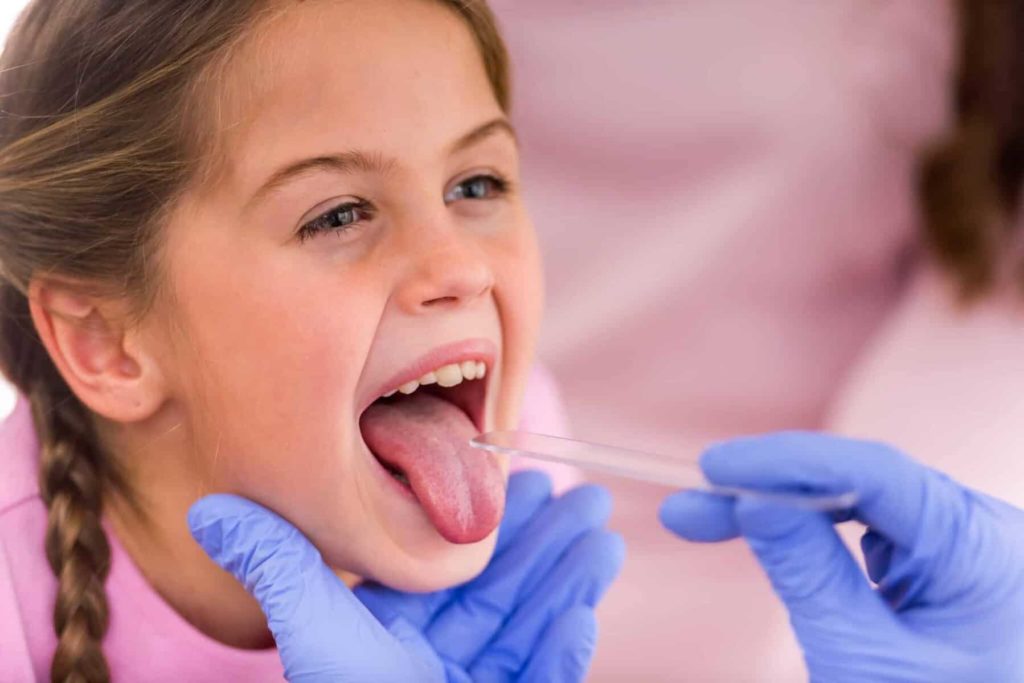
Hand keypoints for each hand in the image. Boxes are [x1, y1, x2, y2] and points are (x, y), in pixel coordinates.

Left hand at [188, 471, 623, 681]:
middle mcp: (435, 665)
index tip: (523, 476)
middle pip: (504, 593)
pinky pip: (543, 682)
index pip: (450, 572)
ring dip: (570, 584)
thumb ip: (278, 567)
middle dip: (547, 545)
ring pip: (533, 629)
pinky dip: (567, 651)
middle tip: (587, 497)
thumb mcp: (316, 634)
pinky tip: (583, 614)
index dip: (492, 525)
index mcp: (393, 639)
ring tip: (602, 536)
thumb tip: (205, 509)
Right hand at [659, 432, 1023, 681]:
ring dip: (780, 506)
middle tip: (692, 505)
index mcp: (983, 551)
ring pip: (857, 497)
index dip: (787, 462)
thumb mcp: (862, 659)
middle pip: (860, 480)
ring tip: (707, 519)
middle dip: (769, 488)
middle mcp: (981, 530)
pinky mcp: (940, 558)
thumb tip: (752, 499)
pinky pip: (867, 523)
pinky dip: (810, 529)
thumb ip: (807, 573)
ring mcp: (962, 542)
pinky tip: (763, 530)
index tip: (714, 467)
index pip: (876, 473)